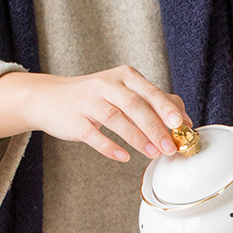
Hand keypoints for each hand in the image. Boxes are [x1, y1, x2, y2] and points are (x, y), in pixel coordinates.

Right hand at [0, 67, 190, 161]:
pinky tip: (123, 156)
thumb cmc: (91, 97)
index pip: (149, 92)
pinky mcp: (74, 121)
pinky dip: (109, 146)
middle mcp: (106, 85)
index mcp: (123, 76)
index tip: (182, 125)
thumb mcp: (121, 92)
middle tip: (169, 146)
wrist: (49, 98)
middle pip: (135, 105)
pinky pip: (94, 135)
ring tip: (152, 153)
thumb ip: (150, 102)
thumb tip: (183, 118)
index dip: (166, 109)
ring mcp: (88, 103)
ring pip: (116, 119)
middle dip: (155, 127)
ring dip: (137, 138)